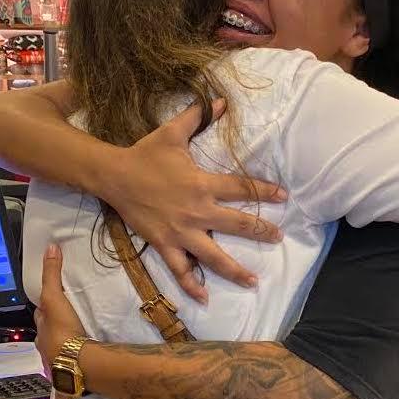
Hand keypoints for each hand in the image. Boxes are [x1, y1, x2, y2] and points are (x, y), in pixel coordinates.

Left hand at [35, 244, 86, 398]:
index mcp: (41, 332)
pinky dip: (75, 365)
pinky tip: (84, 364)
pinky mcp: (71, 375)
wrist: (77, 364)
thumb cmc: (62, 331)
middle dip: (55, 329)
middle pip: (49, 335)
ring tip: (79, 340)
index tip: (53, 302)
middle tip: (68, 319)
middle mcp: (45, 349)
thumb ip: (52, 275)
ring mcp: (57, 363)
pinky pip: (71, 368)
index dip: (45, 309)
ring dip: (65, 346)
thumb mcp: (54, 298)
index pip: (41, 316)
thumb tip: (50, 248)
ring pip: (58, 351)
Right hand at [95, 99, 286, 302]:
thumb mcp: (172, 132)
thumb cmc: (145, 154)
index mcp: (202, 184)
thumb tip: (221, 100)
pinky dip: (192, 285)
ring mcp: (181, 232)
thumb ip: (198, 116)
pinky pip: (180, 269)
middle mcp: (197, 211)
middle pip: (237, 224)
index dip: (265, 192)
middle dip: (261, 232)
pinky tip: (205, 298)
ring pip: (214, 256)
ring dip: (235, 270)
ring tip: (254, 282)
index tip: (285, 197)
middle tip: (278, 237)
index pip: (242, 189)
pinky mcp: (164, 244)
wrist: (113, 176)